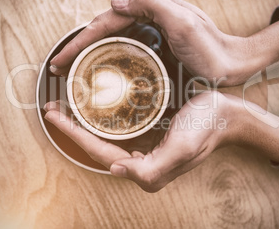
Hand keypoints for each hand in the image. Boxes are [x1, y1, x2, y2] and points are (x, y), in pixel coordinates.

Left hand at [44, 91, 237, 191]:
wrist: (226, 114)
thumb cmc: (206, 128)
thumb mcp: (181, 149)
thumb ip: (149, 169)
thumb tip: (115, 171)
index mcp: (146, 170)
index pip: (100, 153)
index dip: (74, 135)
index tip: (54, 116)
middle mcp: (141, 162)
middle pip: (97, 146)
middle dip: (72, 129)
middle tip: (53, 109)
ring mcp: (144, 148)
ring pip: (105, 138)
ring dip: (83, 124)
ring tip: (65, 108)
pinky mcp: (149, 135)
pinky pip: (117, 129)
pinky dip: (101, 119)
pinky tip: (94, 109)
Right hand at [50, 0, 248, 84]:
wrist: (231, 63)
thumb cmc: (211, 48)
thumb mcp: (183, 22)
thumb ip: (152, 2)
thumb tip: (115, 3)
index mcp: (150, 7)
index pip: (104, 22)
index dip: (79, 41)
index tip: (60, 60)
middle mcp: (148, 14)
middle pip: (103, 28)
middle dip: (78, 46)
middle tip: (59, 67)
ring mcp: (150, 29)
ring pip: (111, 37)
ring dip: (89, 51)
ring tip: (72, 69)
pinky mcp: (155, 43)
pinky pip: (124, 45)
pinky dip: (107, 55)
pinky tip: (100, 67)